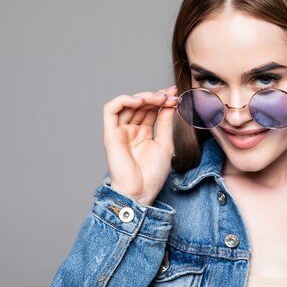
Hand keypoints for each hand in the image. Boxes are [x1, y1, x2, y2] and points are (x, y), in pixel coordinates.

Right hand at [102, 86, 178, 205]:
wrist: (141, 191)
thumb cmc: (152, 174)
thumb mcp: (165, 144)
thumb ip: (166, 122)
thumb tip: (171, 102)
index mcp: (143, 132)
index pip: (151, 109)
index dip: (162, 99)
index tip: (176, 95)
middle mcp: (131, 130)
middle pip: (141, 104)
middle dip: (156, 97)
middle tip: (170, 96)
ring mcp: (120, 131)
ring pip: (128, 104)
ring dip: (144, 97)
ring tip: (159, 99)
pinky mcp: (110, 133)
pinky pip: (110, 110)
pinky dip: (124, 100)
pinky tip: (139, 101)